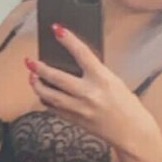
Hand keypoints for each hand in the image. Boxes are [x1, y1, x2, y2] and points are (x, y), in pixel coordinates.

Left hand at [25, 25, 154, 153]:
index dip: (68, 40)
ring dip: (37, 85)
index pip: (82, 54)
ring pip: (50, 96)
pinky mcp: (75, 120)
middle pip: (57, 78)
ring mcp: (80, 109)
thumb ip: (95, 73)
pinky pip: (54, 109)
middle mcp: (89, 93)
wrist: (132, 132)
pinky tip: (42, 94)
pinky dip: (46, 100)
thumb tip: (75, 63)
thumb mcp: (114, 82)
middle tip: (29, 61)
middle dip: (40, 68)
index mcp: (103, 79)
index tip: (56, 29)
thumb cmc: (127, 105)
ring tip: (32, 77)